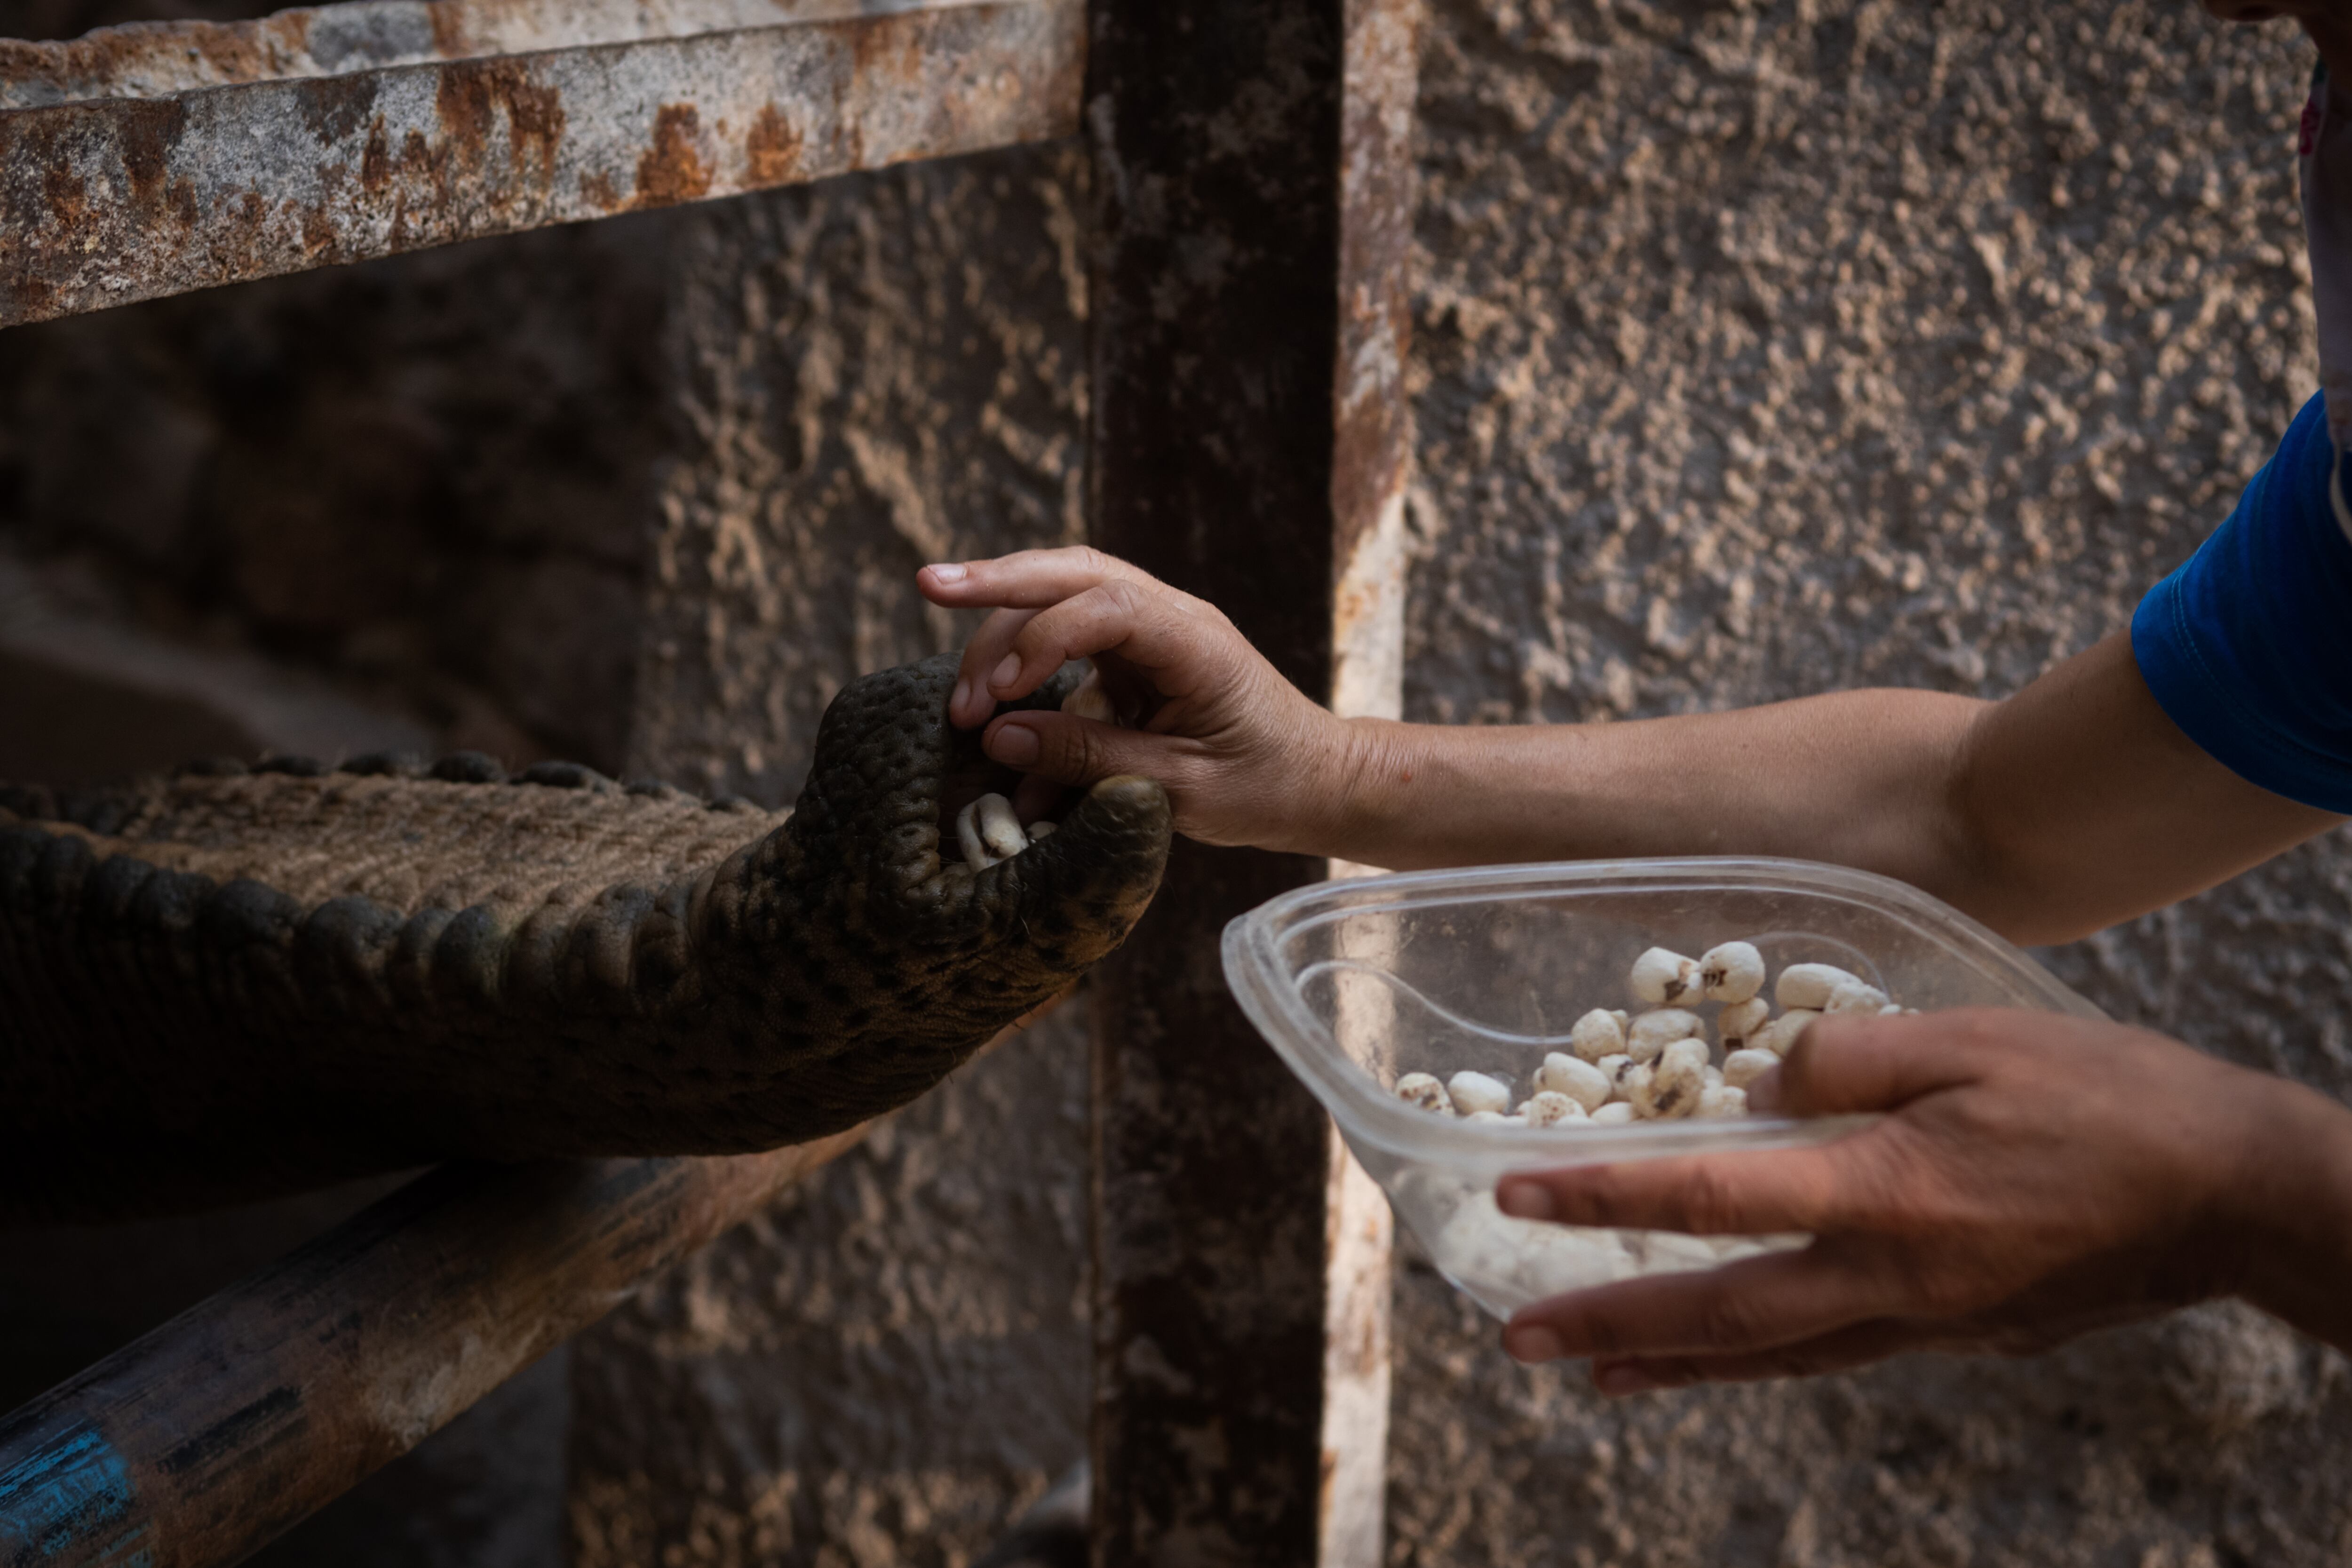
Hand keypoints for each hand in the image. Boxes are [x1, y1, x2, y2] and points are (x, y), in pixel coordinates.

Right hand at [916, 548, 1353, 850]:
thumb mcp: (1179, 788)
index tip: (1000, 692)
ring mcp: (1148, 636)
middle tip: (927, 584)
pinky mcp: (1132, 663)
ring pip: (1060, 603)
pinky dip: (1027, 685)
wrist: (1317, 784)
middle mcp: (1168, 619)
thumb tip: (999, 735)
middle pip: (1070, 574)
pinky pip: (1067, 659)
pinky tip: (995, 730)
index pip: (1103, 605)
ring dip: (1000, 635)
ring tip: (955, 700)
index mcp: (1194, 639)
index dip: (1042, 638)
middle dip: (997, 581)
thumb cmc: (1265, 785)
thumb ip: (1090, 759)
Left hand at [1491, 1010, 2351, 1393]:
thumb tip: (1759, 1083)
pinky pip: (1835, 1351)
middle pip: (1719, 1313)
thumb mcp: (1973, 1037)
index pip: (1705, 1194)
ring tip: (1596, 1374)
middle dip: (1610, 1327)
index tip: (1516, 1193)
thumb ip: (1851, 1056)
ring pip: (1772, 1353)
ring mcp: (1925, 1317)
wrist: (2228, 1193)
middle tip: (1518, 1341)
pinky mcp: (1959, 1330)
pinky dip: (1764, 1358)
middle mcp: (1889, 1274)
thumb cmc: (2106, 1097)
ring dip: (1676, 1365)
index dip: (1600, 1195)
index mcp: (1882, 1192)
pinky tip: (1730, 1353)